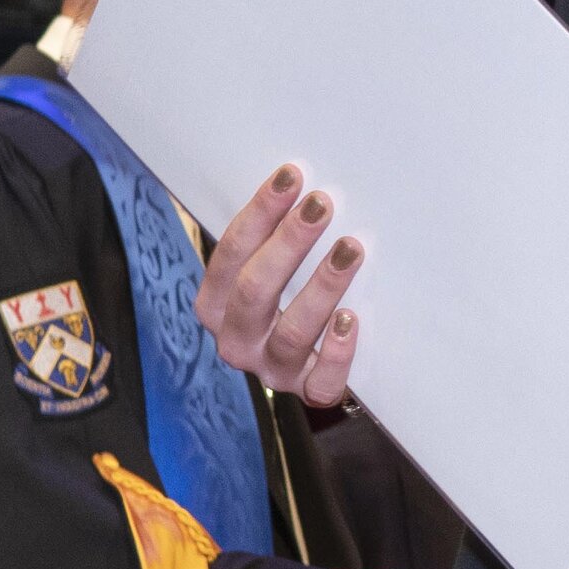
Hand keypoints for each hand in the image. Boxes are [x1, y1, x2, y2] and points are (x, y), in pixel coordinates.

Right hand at [195, 164, 367, 406]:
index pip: (230, 254)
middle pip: (256, 290)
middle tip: (322, 206)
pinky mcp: (309, 391)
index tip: (292, 177)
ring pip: (293, 332)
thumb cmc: (283, 297)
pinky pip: (323, 383)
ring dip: (323, 287)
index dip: (260, 214)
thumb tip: (299, 178)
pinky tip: (353, 319)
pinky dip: (338, 352)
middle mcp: (236, 341)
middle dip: (290, 242)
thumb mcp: (266, 268)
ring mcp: (273, 370)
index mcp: (215, 305)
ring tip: (350, 249)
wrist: (306, 362)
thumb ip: (271, 236)